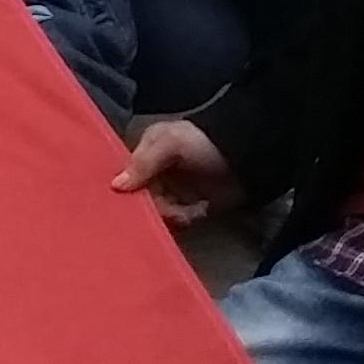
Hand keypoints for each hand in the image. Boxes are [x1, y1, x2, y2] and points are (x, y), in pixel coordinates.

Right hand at [110, 115, 231, 225]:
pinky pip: (177, 221)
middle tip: (165, 208)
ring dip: (171, 214)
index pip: (125, 174)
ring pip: (158, 212)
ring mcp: (173, 192)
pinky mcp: (190, 209)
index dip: (123, 188)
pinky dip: (185, 219)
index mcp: (146, 152)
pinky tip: (198, 211)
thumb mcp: (171, 143)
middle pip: (139, 197)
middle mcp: (156, 174)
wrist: (247, 157)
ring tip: (186, 211)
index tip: (123, 202)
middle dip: (150, 207)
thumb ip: (144, 162)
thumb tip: (115, 185)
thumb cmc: (204, 142)